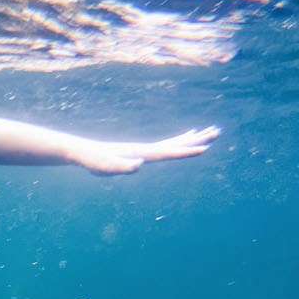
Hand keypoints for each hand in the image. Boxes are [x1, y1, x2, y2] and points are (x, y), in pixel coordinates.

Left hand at [69, 125, 220, 174]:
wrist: (81, 151)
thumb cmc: (93, 161)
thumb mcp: (106, 167)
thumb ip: (122, 167)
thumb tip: (140, 164)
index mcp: (141, 153)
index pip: (168, 152)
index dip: (186, 151)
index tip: (205, 148)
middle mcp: (145, 148)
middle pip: (176, 143)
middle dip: (197, 139)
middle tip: (217, 131)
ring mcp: (143, 148)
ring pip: (173, 142)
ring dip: (192, 138)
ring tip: (208, 132)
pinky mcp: (139, 151)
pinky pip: (164, 146)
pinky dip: (177, 140)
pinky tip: (184, 136)